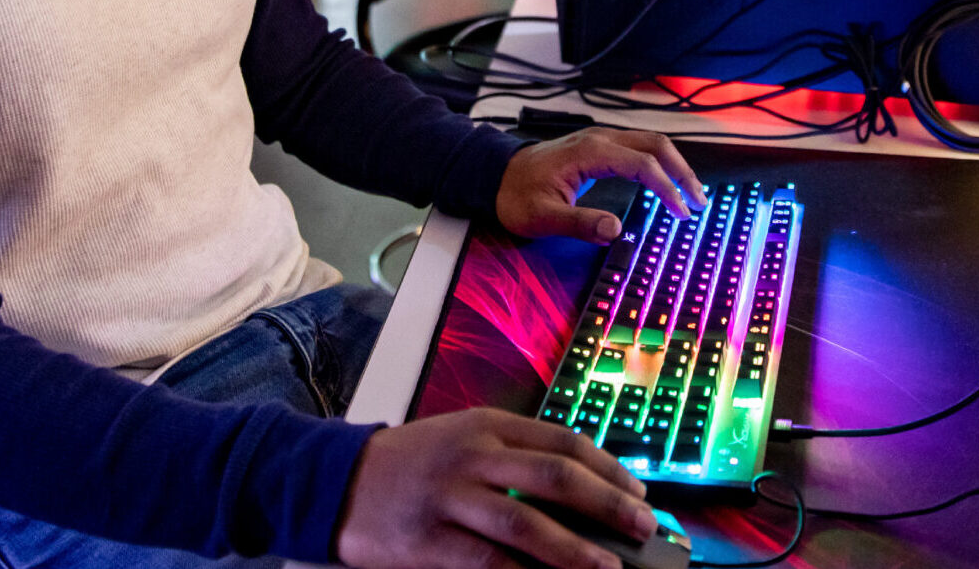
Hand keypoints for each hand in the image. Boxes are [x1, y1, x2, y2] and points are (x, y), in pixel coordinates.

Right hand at [334, 407, 654, 568]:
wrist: (336, 480)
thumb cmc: (410, 464)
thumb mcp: (463, 440)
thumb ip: (515, 458)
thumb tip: (582, 493)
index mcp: (487, 424)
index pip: (563, 441)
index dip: (608, 468)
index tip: (638, 492)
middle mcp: (473, 454)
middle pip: (555, 476)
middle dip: (607, 503)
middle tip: (641, 526)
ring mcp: (450, 496)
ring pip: (525, 521)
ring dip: (574, 549)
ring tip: (609, 568)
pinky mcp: (429, 538)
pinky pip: (486, 561)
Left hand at [496, 127, 705, 242]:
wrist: (495, 175)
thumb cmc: (516, 195)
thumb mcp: (542, 216)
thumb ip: (579, 223)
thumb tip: (616, 231)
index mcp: (590, 152)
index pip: (642, 164)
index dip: (667, 187)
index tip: (682, 212)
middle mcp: (600, 139)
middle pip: (656, 144)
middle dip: (682, 172)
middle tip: (699, 202)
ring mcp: (601, 140)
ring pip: (651, 143)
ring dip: (674, 166)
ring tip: (691, 195)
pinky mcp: (600, 147)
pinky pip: (639, 149)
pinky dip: (659, 164)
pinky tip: (666, 184)